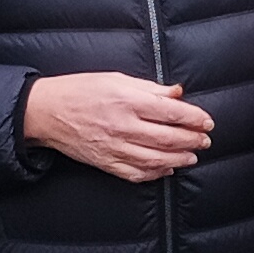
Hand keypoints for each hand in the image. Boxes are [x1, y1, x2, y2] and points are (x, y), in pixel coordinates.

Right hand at [28, 71, 213, 182]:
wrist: (46, 112)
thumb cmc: (80, 90)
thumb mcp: (115, 79)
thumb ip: (149, 88)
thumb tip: (177, 92)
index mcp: (126, 100)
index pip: (170, 112)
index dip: (193, 118)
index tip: (207, 121)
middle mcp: (122, 126)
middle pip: (167, 138)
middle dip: (192, 141)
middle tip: (205, 141)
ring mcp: (114, 147)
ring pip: (156, 159)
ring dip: (179, 159)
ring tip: (192, 156)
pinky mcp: (105, 163)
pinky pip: (136, 173)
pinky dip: (155, 173)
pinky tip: (166, 169)